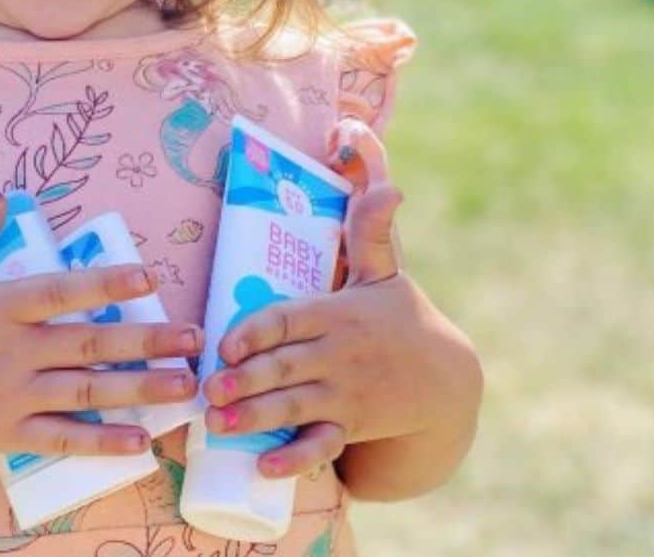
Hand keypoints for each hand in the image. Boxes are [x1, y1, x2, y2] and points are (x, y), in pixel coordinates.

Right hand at [0, 195, 204, 459]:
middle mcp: (11, 351)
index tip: (150, 277)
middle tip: (195, 338)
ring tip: (186, 386)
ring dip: (140, 388)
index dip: (106, 281)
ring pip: (87, 391)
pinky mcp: (7, 434)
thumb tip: (4, 197)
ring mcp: (12, 396)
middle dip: (148, 340)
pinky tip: (141, 441)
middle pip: (90, 343)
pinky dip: (102, 442)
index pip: (60, 291)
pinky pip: (63, 439)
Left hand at [201, 182, 440, 478]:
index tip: (225, 342)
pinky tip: (263, 466)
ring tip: (218, 425)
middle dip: (245, 379)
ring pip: (294, 406)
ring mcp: (344, 393)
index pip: (289, 320)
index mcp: (336, 313)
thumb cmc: (401, 317)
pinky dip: (294, 458)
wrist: (446, 378)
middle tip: (208, 388)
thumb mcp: (385, 273)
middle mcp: (337, 354)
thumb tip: (389, 186)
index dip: (255, 331)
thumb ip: (370, 232)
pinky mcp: (351, 425)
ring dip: (255, 417)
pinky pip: (320, 444)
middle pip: (284, 366)